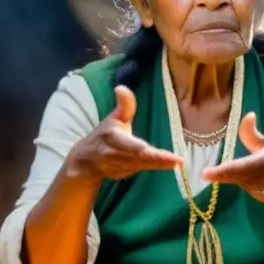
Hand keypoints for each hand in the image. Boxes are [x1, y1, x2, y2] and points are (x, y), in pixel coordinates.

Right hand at [68, 85, 182, 180]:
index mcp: (112, 138)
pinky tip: (166, 165)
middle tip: (178, 161)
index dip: (137, 147)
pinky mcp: (121, 176)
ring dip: (158, 165)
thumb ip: (124, 105)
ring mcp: (117, 167)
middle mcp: (113, 155)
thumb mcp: (113, 117)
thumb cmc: (104, 135)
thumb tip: (121, 88)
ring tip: (176, 162)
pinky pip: (138, 171)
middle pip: (139, 159)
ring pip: (140, 167)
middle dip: (158, 160)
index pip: (128, 144)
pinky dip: (151, 168)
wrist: (86, 160)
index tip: (148, 148)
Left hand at [201, 113, 263, 203]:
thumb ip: (254, 134)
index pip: (243, 166)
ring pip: (247, 186)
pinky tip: (261, 182)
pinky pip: (255, 194)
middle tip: (209, 174)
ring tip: (250, 172)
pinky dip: (252, 188)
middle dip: (225, 176)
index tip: (205, 173)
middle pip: (241, 179)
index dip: (223, 171)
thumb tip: (247, 116)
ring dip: (241, 180)